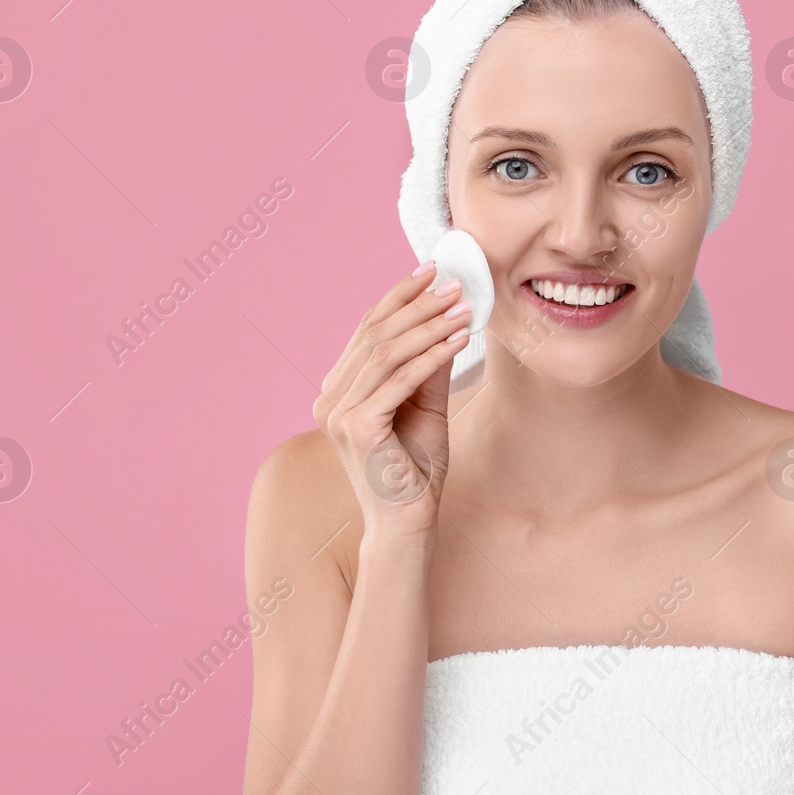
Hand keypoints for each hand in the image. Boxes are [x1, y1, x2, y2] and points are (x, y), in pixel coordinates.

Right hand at [312, 262, 472, 542]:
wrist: (408, 522)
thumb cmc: (415, 468)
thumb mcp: (426, 405)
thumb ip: (428, 366)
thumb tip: (447, 317)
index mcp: (338, 389)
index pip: (368, 329)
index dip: (398, 297)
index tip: (431, 272)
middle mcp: (330, 398)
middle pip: (376, 335)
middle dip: (419, 305)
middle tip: (455, 286)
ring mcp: (338, 414)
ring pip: (387, 353)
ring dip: (429, 326)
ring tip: (463, 309)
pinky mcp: (357, 429)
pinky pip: (399, 381)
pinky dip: (431, 357)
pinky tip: (459, 341)